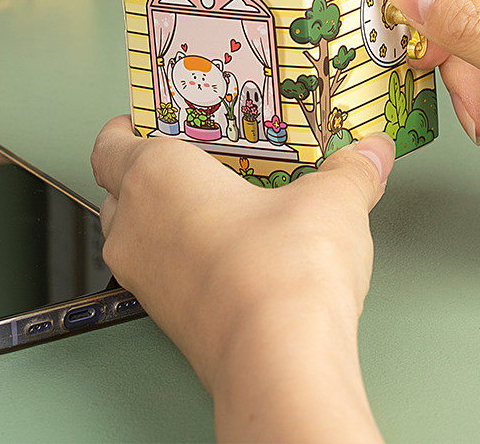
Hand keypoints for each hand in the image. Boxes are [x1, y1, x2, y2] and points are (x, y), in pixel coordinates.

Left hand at [91, 116, 393, 442]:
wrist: (278, 361)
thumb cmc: (281, 272)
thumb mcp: (329, 202)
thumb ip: (350, 171)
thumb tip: (370, 154)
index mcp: (156, 175)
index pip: (109, 144)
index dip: (124, 128)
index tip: (149, 119)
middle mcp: (135, 225)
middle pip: (118, 188)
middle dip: (147, 172)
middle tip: (193, 158)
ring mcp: (143, 276)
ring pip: (133, 232)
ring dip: (160, 218)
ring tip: (214, 206)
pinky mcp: (162, 317)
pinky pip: (156, 272)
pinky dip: (178, 257)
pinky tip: (227, 255)